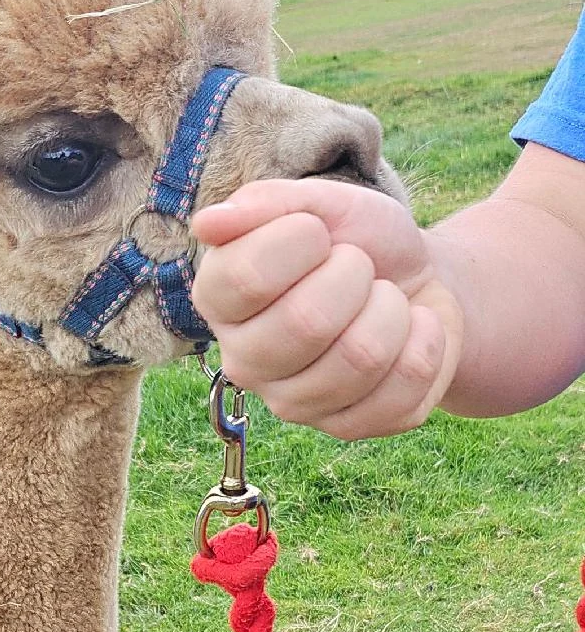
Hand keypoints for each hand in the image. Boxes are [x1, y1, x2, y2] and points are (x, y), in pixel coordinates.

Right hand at [192, 179, 464, 439]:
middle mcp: (244, 360)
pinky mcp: (347, 428)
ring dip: (392, 310)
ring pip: (360, 357)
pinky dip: (424, 342)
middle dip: (355, 275)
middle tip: (358, 267)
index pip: (247, 278)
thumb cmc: (359, 240)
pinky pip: (400, 389)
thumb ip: (265, 205)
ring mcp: (293, 404)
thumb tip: (207, 224)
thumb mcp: (320, 204)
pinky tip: (411, 332)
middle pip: (306, 323)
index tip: (317, 231)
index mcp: (220, 300)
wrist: (419, 281)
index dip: (301, 239)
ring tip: (385, 300)